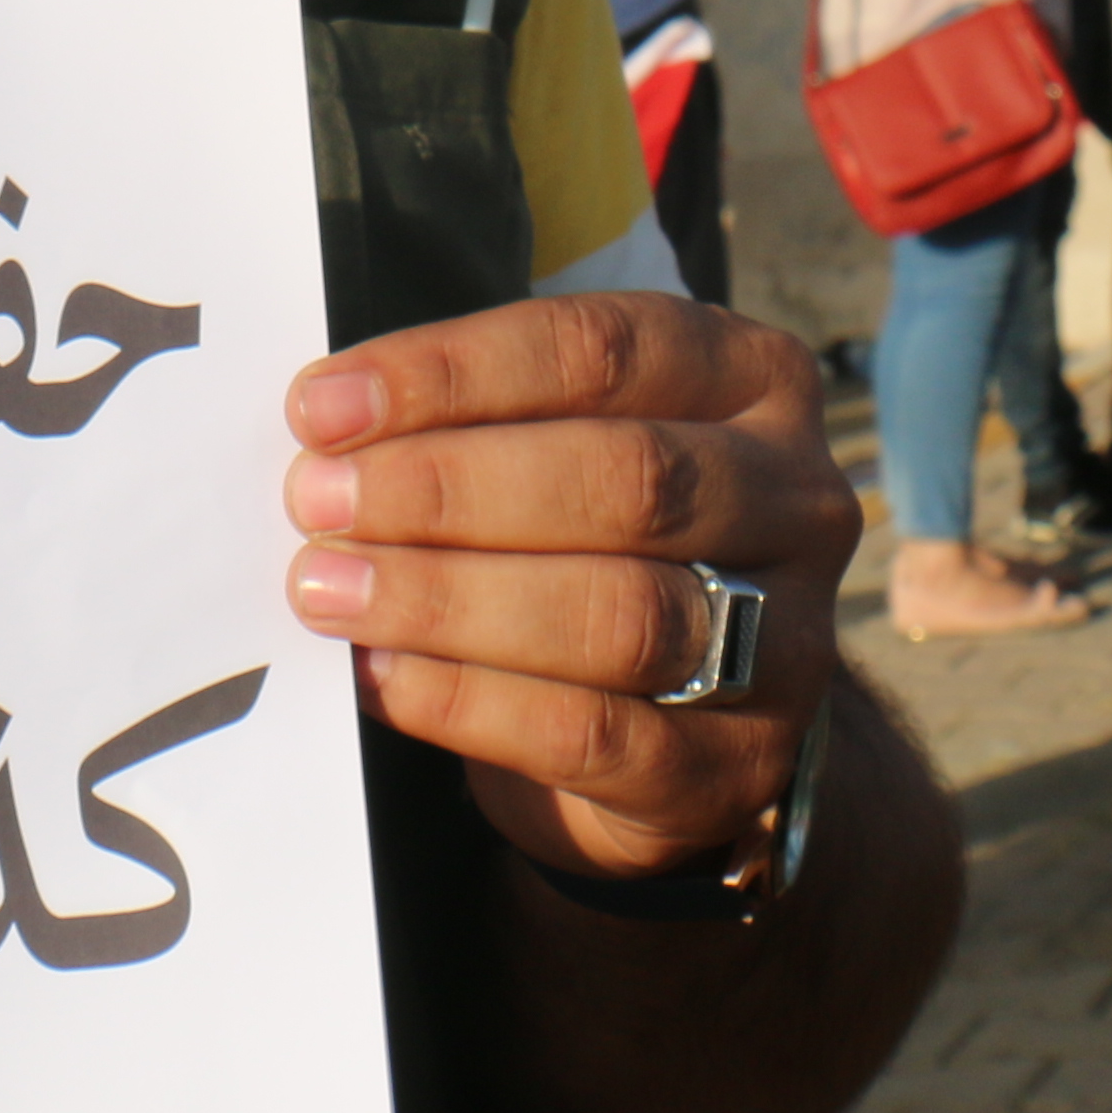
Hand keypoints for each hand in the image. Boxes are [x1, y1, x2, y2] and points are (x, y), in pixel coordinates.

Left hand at [281, 296, 857, 881]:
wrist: (683, 730)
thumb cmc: (593, 549)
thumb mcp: (560, 450)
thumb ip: (476, 425)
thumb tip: (325, 429)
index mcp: (752, 380)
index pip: (602, 349)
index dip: (453, 371)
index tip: (323, 405)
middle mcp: (795, 500)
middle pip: (624, 477)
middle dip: (448, 486)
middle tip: (317, 500)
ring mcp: (785, 641)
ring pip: (619, 611)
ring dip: (448, 597)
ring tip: (329, 589)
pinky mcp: (736, 763)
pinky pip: (595, 732)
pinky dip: (471, 699)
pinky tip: (382, 676)